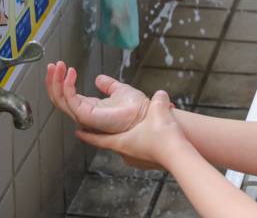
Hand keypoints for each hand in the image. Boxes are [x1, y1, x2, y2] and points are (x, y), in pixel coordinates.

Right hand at [45, 62, 148, 133]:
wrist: (144, 114)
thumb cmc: (136, 108)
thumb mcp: (118, 90)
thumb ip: (107, 85)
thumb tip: (98, 78)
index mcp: (89, 107)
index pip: (66, 95)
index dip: (59, 82)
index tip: (57, 67)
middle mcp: (83, 113)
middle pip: (59, 99)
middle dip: (52, 81)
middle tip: (51, 65)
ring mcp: (83, 116)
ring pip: (61, 100)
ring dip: (56, 81)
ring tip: (57, 65)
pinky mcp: (87, 116)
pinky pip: (71, 100)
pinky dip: (68, 85)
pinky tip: (70, 73)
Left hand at [75, 90, 190, 168]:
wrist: (179, 157)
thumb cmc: (164, 137)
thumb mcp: (159, 111)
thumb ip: (158, 100)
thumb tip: (160, 94)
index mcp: (122, 141)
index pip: (98, 138)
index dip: (87, 134)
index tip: (77, 132)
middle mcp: (127, 152)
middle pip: (111, 143)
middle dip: (106, 135)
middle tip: (102, 128)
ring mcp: (137, 159)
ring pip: (126, 148)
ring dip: (126, 139)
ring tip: (131, 132)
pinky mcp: (148, 162)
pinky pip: (139, 152)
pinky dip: (139, 145)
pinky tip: (148, 140)